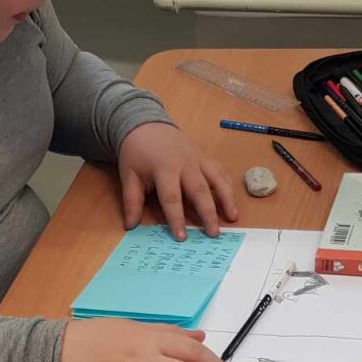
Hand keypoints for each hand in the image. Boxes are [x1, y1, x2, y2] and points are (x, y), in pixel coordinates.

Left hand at [118, 123, 238, 241]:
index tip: (181, 237)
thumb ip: (131, 201)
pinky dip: (228, 186)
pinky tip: (232, 201)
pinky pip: (220, 171)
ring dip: (226, 199)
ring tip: (233, 217)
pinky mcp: (205, 157)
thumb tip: (130, 226)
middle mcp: (185, 163)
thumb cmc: (137, 153)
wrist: (147, 125)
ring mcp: (198, 159)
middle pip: (199, 190)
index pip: (172, 198)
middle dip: (208, 213)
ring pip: (216, 179)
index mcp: (164, 168)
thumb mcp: (129, 175)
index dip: (176, 218)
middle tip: (213, 233)